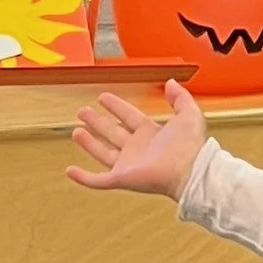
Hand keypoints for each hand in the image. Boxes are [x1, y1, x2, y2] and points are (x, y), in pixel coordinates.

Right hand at [67, 80, 208, 200]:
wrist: (188, 171)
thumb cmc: (191, 147)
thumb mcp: (189, 114)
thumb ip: (180, 97)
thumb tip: (171, 82)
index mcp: (152, 133)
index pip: (129, 116)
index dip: (116, 106)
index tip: (103, 97)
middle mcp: (138, 149)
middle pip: (112, 133)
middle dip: (97, 122)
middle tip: (83, 111)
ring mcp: (128, 165)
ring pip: (103, 153)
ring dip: (89, 143)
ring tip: (76, 131)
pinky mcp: (121, 179)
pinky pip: (98, 180)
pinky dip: (83, 178)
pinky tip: (70, 171)